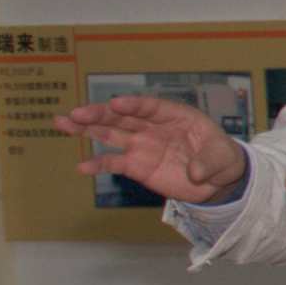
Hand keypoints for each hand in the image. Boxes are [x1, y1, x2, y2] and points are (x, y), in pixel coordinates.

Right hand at [59, 94, 247, 203]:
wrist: (218, 180)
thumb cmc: (221, 157)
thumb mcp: (222, 156)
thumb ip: (208, 161)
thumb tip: (194, 172)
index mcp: (174, 115)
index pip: (149, 106)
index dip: (133, 105)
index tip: (115, 104)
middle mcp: (152, 126)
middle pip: (122, 116)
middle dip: (99, 114)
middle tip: (76, 113)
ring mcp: (141, 145)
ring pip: (111, 133)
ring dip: (87, 129)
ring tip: (63, 123)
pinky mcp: (137, 166)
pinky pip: (114, 163)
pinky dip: (98, 164)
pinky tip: (82, 167)